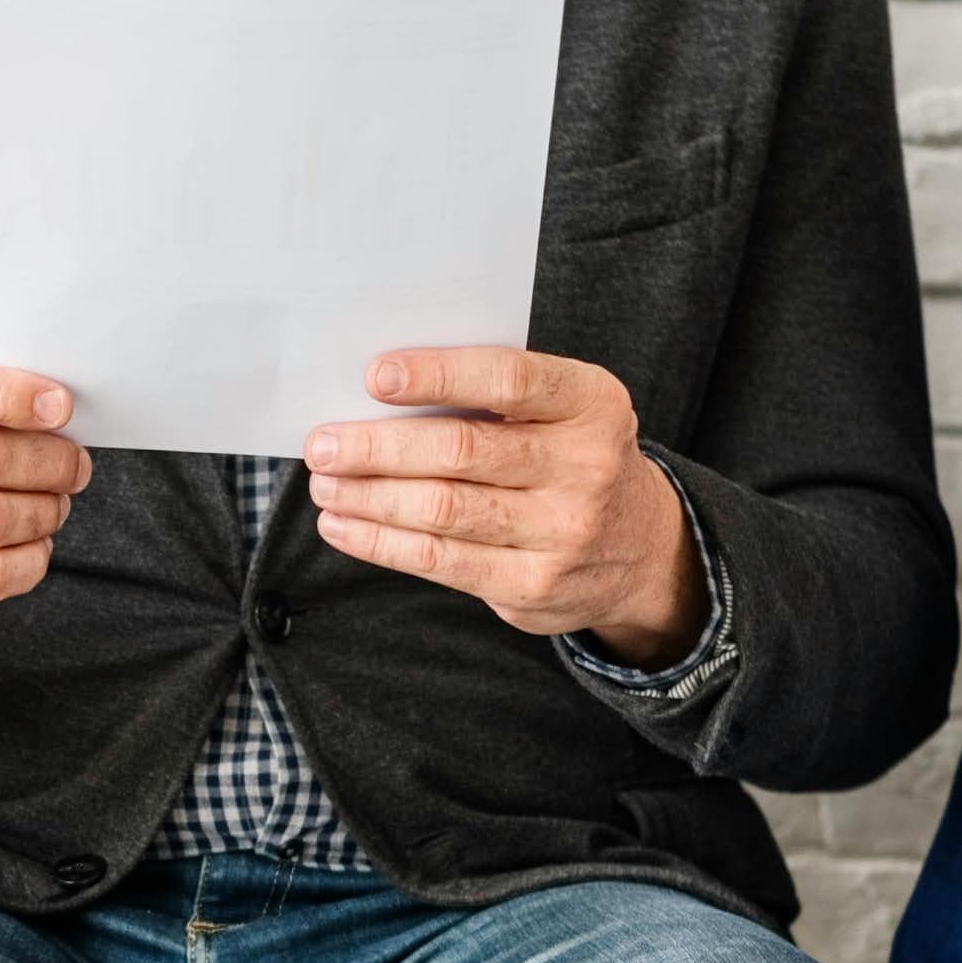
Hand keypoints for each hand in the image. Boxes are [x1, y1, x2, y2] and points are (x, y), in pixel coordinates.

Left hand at [304, 350, 709, 667]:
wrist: (639, 550)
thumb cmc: (571, 464)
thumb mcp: (562, 415)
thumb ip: (494, 403)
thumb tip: (379, 398)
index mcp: (592, 403)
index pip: (508, 379)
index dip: (438, 376)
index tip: (376, 375)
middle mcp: (585, 465)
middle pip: (461, 451)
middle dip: (379, 447)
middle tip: (323, 444)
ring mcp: (562, 531)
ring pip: (442, 510)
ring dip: (369, 496)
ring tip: (325, 484)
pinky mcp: (531, 586)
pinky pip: (438, 561)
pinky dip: (379, 542)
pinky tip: (343, 525)